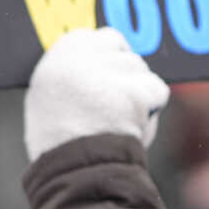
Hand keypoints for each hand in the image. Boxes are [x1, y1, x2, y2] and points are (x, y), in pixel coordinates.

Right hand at [23, 27, 170, 162]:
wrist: (73, 170)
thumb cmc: (61, 142)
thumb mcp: (50, 97)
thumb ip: (74, 72)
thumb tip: (105, 57)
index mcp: (58, 55)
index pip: (100, 38)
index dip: (109, 58)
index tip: (108, 79)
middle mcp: (82, 57)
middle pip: (125, 53)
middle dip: (126, 75)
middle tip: (115, 104)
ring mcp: (110, 72)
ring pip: (142, 71)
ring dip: (139, 93)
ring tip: (118, 120)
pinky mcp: (134, 91)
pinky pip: (158, 90)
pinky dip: (151, 108)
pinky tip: (131, 125)